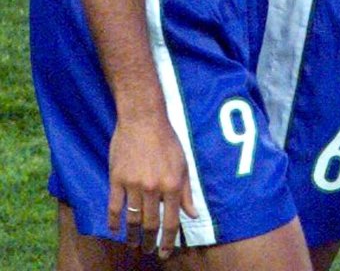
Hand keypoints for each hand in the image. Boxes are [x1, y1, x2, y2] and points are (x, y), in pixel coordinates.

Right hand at [108, 113, 197, 259]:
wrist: (143, 119)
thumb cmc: (166, 140)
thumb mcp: (183, 164)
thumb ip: (186, 192)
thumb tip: (192, 215)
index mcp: (172, 185)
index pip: (171, 222)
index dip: (168, 242)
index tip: (164, 253)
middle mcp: (153, 188)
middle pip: (150, 225)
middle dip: (149, 242)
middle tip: (146, 250)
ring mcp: (133, 184)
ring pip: (132, 219)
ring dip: (132, 236)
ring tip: (132, 243)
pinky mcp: (117, 179)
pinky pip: (114, 206)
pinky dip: (113, 221)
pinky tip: (114, 229)